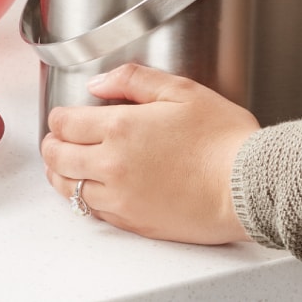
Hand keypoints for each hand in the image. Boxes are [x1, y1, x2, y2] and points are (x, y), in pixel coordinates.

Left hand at [41, 63, 260, 244]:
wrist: (247, 186)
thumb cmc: (223, 139)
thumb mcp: (182, 90)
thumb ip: (134, 79)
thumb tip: (99, 82)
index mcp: (120, 128)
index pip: (64, 123)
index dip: (59, 116)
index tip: (64, 115)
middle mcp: (112, 165)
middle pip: (57, 156)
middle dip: (53, 143)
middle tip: (58, 138)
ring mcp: (120, 198)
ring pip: (68, 187)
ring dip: (61, 172)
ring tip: (66, 164)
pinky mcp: (133, 221)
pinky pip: (93, 210)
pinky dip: (84, 197)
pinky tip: (93, 187)